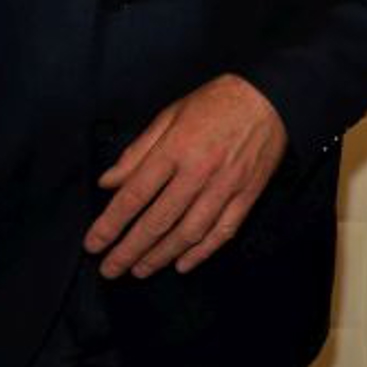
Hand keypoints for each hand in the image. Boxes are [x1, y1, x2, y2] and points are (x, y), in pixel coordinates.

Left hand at [87, 75, 286, 277]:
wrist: (272, 96)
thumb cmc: (218, 102)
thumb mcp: (170, 115)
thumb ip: (138, 151)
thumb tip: (109, 181)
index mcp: (175, 149)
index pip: (133, 196)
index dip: (110, 225)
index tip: (94, 244)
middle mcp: (199, 171)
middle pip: (157, 222)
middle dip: (129, 251)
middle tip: (111, 269)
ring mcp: (226, 186)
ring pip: (189, 233)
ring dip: (161, 256)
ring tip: (141, 270)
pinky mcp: (248, 194)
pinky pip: (223, 231)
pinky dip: (202, 252)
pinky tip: (183, 264)